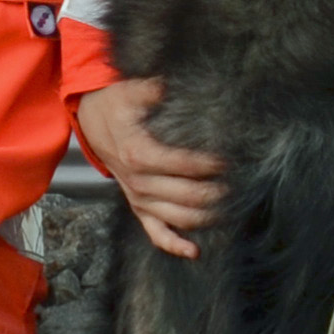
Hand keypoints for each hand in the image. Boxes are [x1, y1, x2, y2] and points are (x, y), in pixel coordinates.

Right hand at [77, 77, 226, 259]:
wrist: (91, 122)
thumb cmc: (116, 105)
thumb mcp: (132, 90)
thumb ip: (155, 88)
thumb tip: (179, 82)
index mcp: (137, 153)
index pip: (181, 165)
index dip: (208, 165)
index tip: (230, 159)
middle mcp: (138, 182)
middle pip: (185, 195)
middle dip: (216, 192)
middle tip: (241, 184)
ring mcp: (138, 197)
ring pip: (177, 217)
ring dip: (206, 215)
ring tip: (232, 207)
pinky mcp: (138, 206)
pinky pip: (155, 232)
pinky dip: (174, 245)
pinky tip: (195, 251)